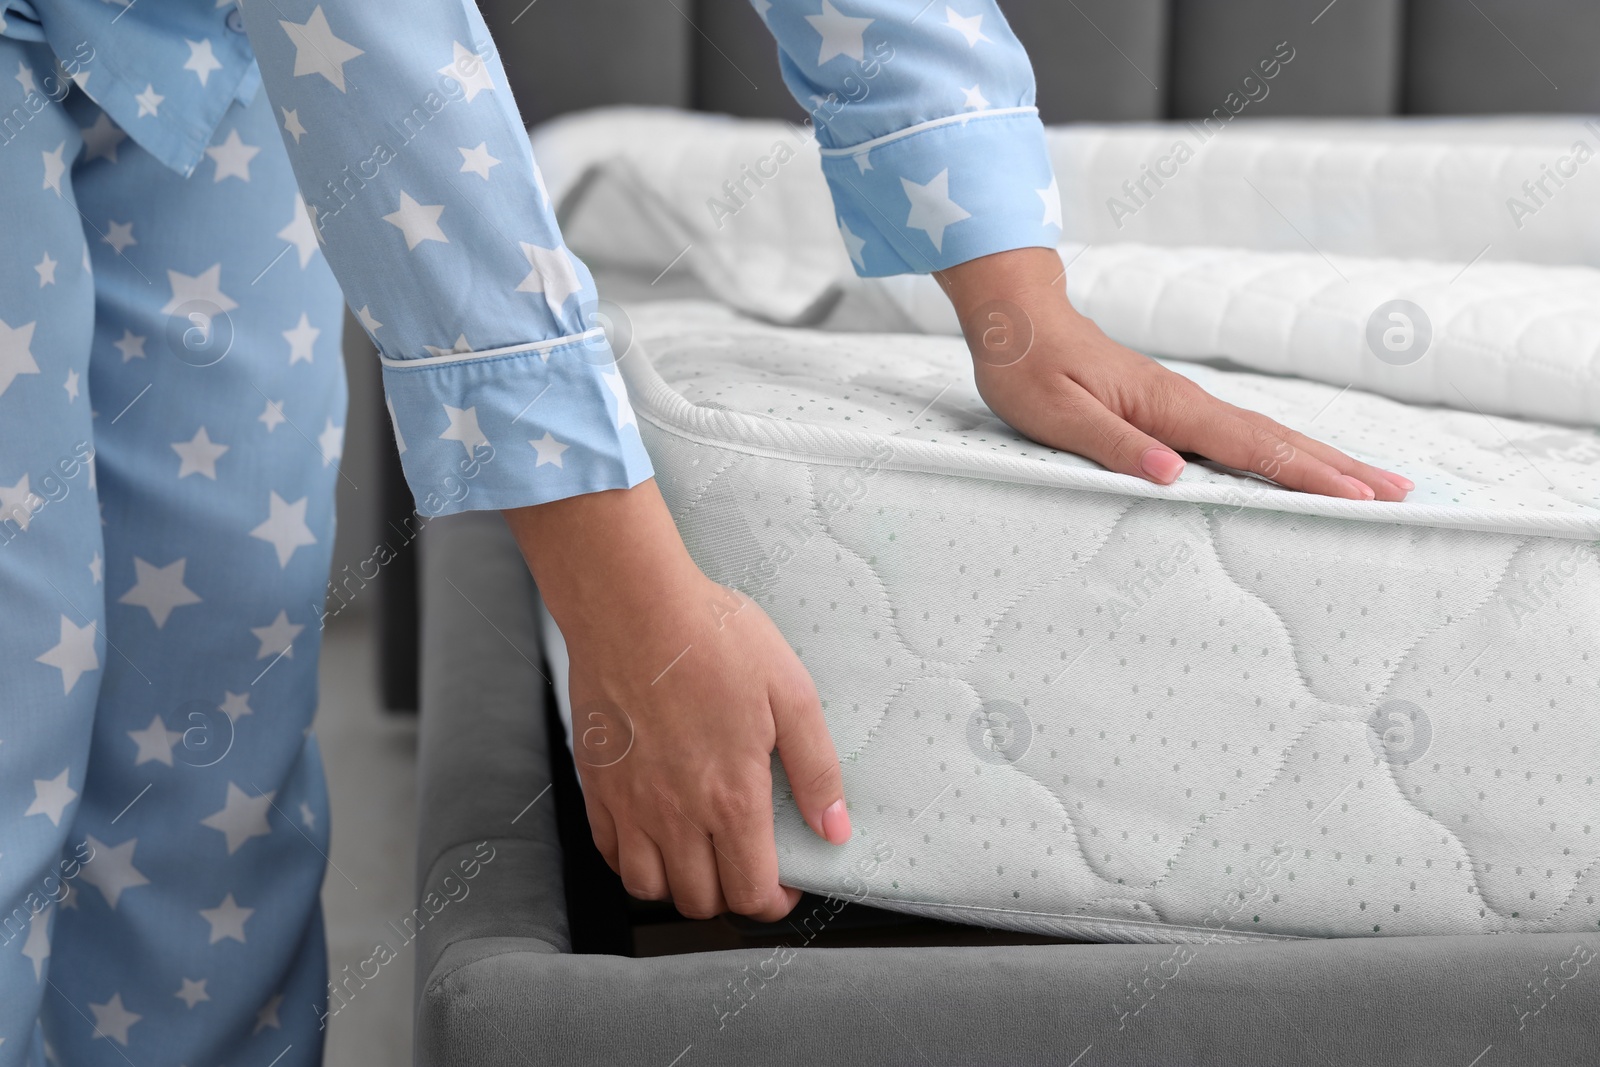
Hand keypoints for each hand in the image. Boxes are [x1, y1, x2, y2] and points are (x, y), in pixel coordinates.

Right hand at [503, 481, 848, 921]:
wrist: (631, 604)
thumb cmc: (713, 638)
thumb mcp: (790, 693)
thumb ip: (816, 769)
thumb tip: (835, 830)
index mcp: (731, 798)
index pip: (752, 893)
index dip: (776, 901)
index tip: (786, 882)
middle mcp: (676, 815)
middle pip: (701, 901)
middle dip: (732, 895)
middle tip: (747, 862)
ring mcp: (629, 804)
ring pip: (650, 888)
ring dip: (681, 885)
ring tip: (702, 853)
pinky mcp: (596, 784)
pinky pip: (609, 853)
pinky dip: (634, 859)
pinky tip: (656, 831)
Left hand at [935, 248, 1412, 501]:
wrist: (1018, 319)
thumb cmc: (1029, 368)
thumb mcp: (1057, 416)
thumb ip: (1114, 446)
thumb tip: (1170, 477)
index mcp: (1167, 406)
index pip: (1251, 447)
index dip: (1306, 475)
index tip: (1358, 497)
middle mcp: (1186, 402)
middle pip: (1277, 439)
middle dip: (1338, 468)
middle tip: (1399, 493)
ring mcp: (1182, 403)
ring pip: (1264, 436)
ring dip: (1320, 460)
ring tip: (1372, 482)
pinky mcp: (1170, 407)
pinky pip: (1238, 436)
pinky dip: (1279, 453)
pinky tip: (1293, 467)